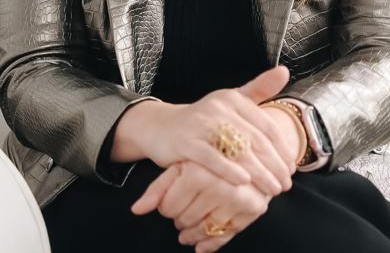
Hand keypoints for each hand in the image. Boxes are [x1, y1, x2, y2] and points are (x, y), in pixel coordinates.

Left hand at [130, 159, 270, 251]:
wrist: (246, 146)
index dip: (165, 206)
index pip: (168, 206)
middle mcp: (221, 186)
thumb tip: (136, 210)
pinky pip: (227, 235)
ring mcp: (239, 200)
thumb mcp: (180, 165)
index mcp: (199, 172)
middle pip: (186, 219)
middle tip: (181, 210)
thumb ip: (157, 188)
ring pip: (206, 230)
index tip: (169, 201)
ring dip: (192, 234)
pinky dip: (211, 243)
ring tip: (188, 227)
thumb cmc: (206, 156)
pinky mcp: (253, 210)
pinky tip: (201, 243)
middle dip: (179, 218)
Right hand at [136, 65, 297, 195]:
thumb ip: (258, 88)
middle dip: (275, 166)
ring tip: (272, 190)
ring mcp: (201, 125)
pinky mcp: (186, 142)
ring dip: (260, 174)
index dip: (283, 149)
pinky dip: (229, 171)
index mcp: (232, 99)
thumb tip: (284, 71)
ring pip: (238, 152)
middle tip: (286, 185)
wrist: (160, 127)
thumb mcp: (230, 101)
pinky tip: (244, 182)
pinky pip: (211, 158)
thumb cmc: (202, 120)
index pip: (267, 126)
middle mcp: (218, 108)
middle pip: (256, 141)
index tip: (292, 168)